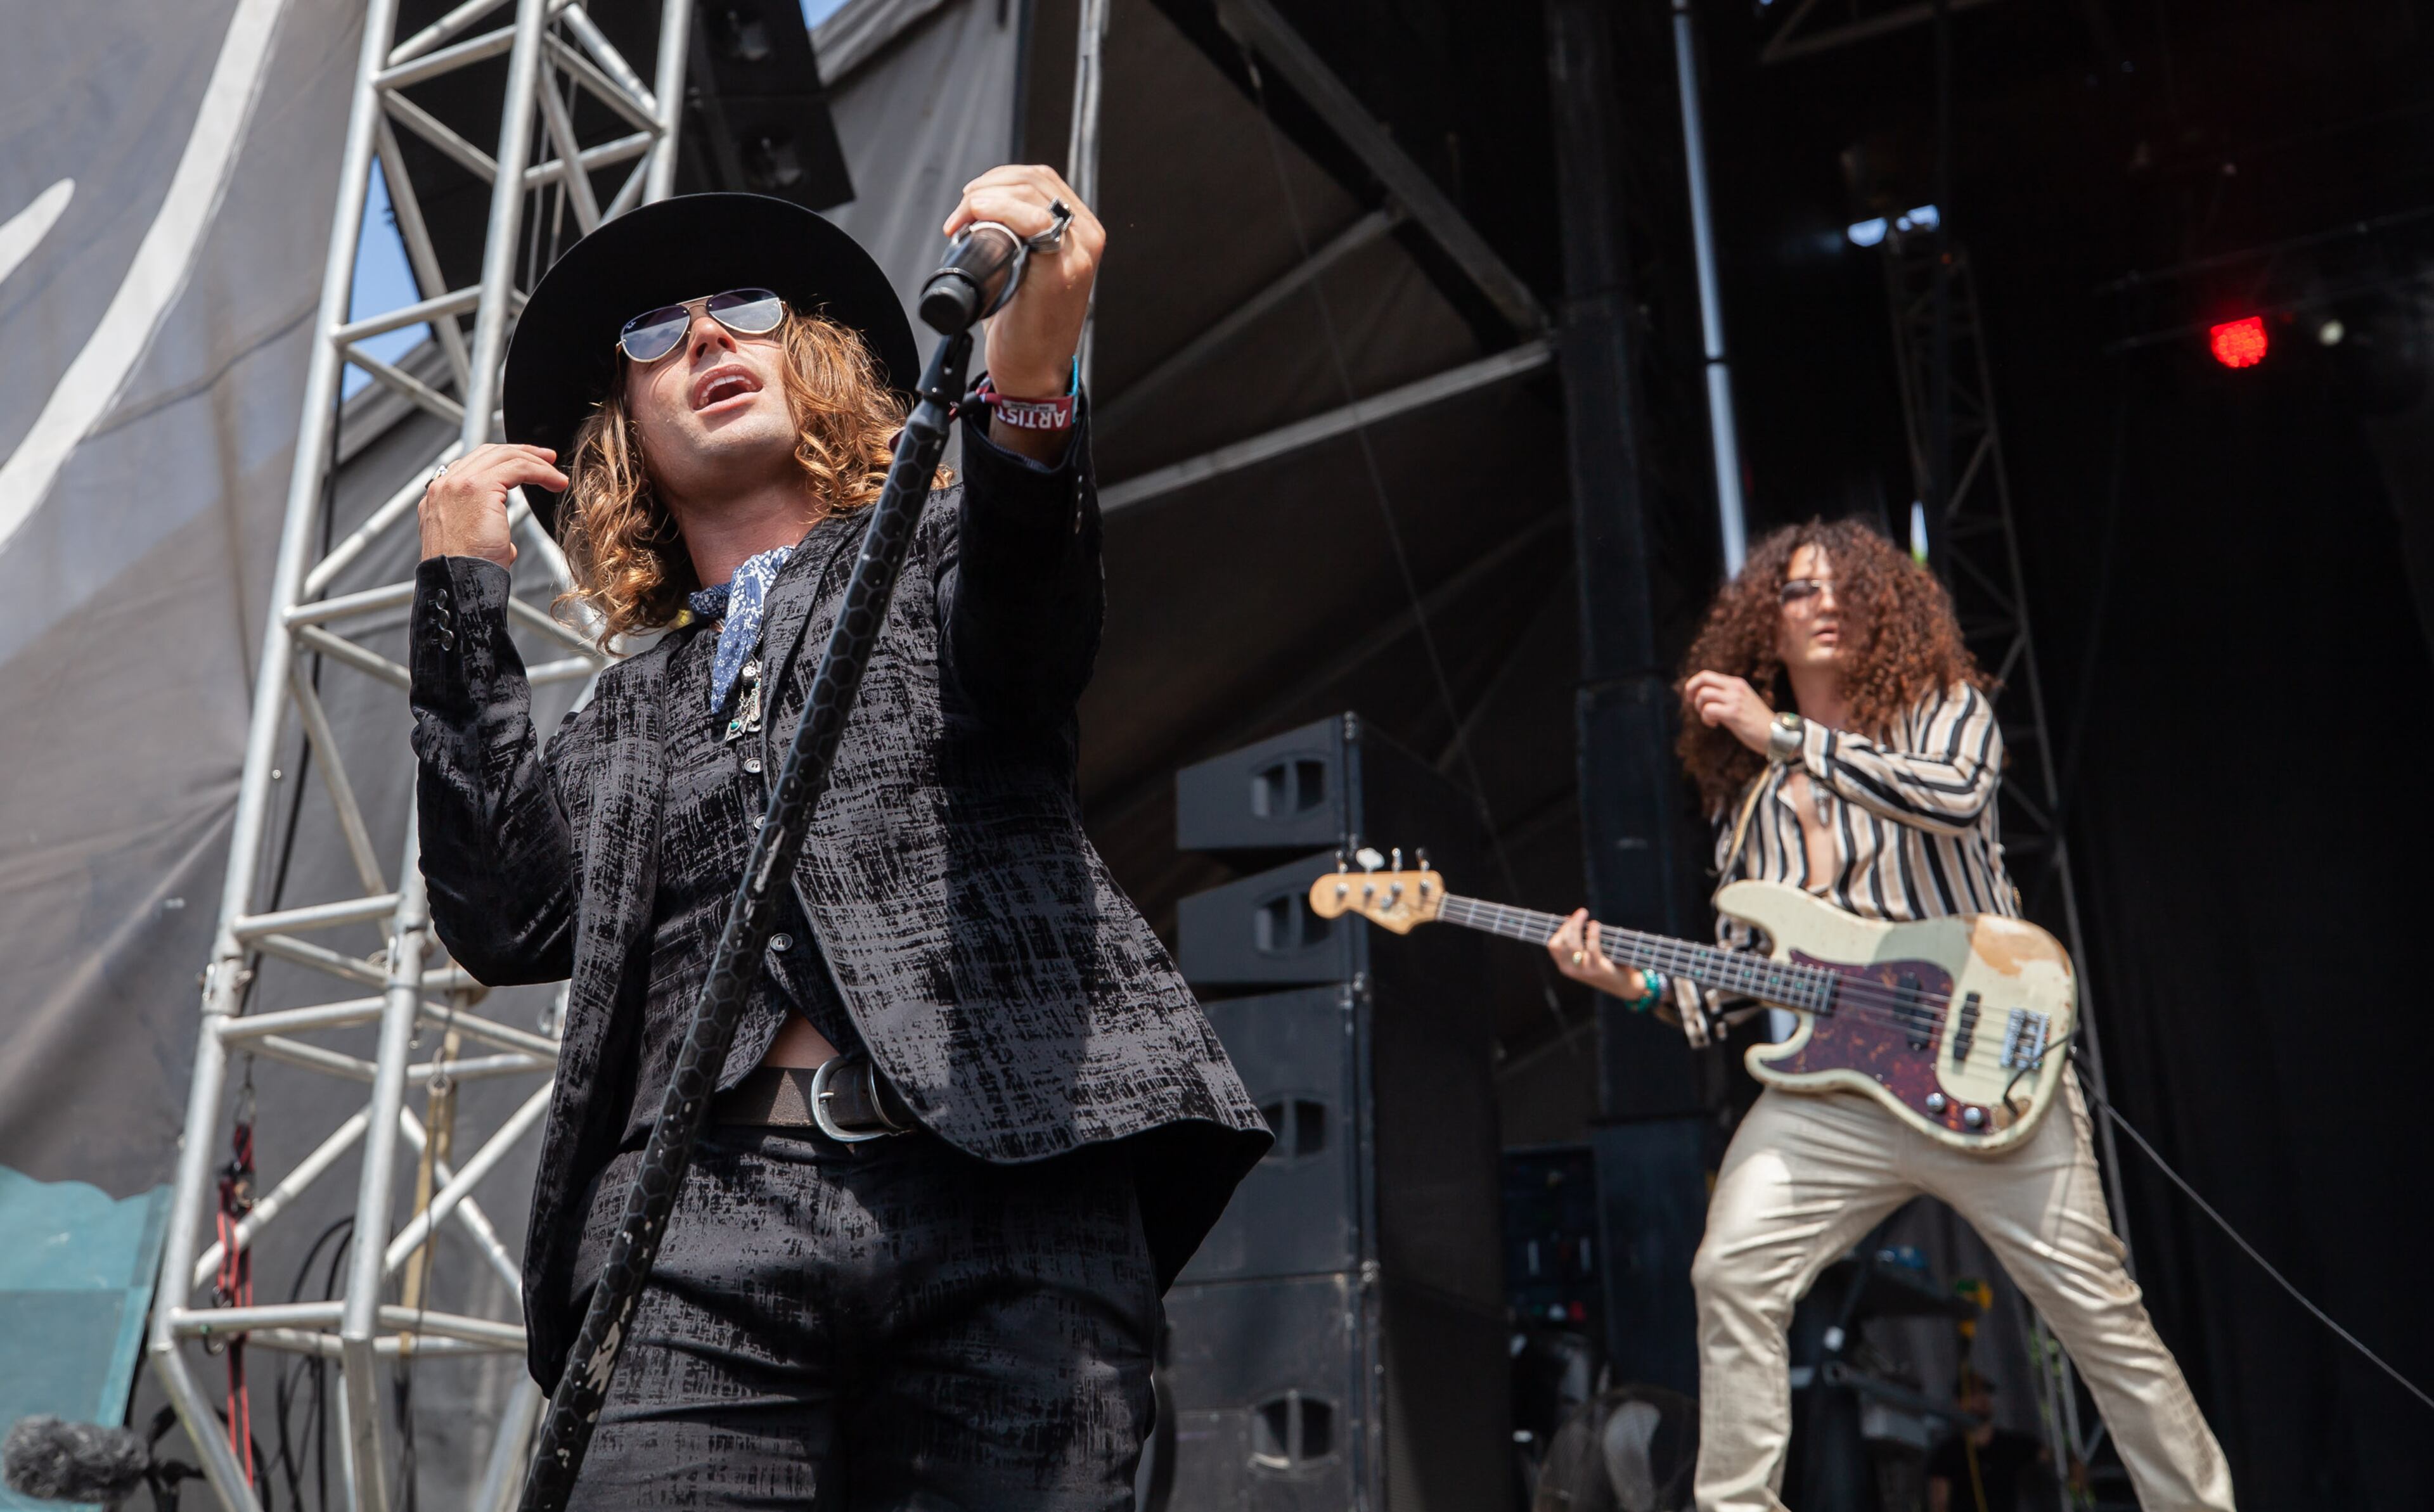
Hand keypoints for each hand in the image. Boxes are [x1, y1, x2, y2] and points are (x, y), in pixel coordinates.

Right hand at [416, 443, 565, 567]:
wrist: (458, 583)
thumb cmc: (467, 575)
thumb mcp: (474, 550)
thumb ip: (487, 539)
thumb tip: (507, 546)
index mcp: (439, 499)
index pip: (472, 466)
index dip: (502, 462)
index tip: (525, 467)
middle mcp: (444, 487)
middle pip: (487, 453)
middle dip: (521, 452)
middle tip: (546, 459)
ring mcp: (457, 484)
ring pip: (503, 456)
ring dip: (535, 461)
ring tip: (556, 474)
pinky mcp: (477, 487)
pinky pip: (518, 468)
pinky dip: (541, 472)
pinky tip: (556, 483)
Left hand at [943, 164, 1104, 399]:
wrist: (1032, 371)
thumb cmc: (1024, 325)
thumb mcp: (1029, 268)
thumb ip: (1022, 236)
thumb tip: (982, 207)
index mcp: (1081, 232)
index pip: (1040, 179)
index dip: (999, 179)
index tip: (969, 200)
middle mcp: (1086, 237)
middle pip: (1033, 180)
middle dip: (987, 185)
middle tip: (960, 212)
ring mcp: (1079, 253)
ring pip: (1029, 192)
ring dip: (985, 196)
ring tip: (962, 218)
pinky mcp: (1062, 270)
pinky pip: (1031, 220)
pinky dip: (997, 209)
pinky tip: (975, 219)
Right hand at [1546, 908, 1647, 1000]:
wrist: (1624, 985)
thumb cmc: (1606, 964)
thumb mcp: (1587, 955)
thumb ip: (1578, 940)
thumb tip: (1570, 918)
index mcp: (1565, 965)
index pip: (1553, 945)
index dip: (1560, 929)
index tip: (1570, 918)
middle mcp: (1571, 969)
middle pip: (1561, 942)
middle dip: (1569, 924)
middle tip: (1581, 912)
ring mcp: (1583, 970)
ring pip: (1572, 943)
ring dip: (1577, 925)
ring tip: (1584, 914)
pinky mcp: (1596, 969)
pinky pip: (1591, 948)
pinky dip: (1592, 933)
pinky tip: (1595, 924)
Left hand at [1684, 670, 1775, 755]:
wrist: (1776, 734)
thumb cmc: (1757, 721)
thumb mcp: (1742, 701)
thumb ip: (1726, 696)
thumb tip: (1703, 697)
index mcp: (1736, 683)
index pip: (1707, 675)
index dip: (1694, 685)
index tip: (1692, 697)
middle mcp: (1735, 687)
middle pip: (1703, 678)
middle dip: (1691, 691)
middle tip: (1692, 704)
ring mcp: (1735, 699)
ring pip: (1703, 694)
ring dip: (1700, 707)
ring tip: (1709, 718)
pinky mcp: (1734, 713)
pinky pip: (1709, 710)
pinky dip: (1706, 718)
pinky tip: (1715, 725)